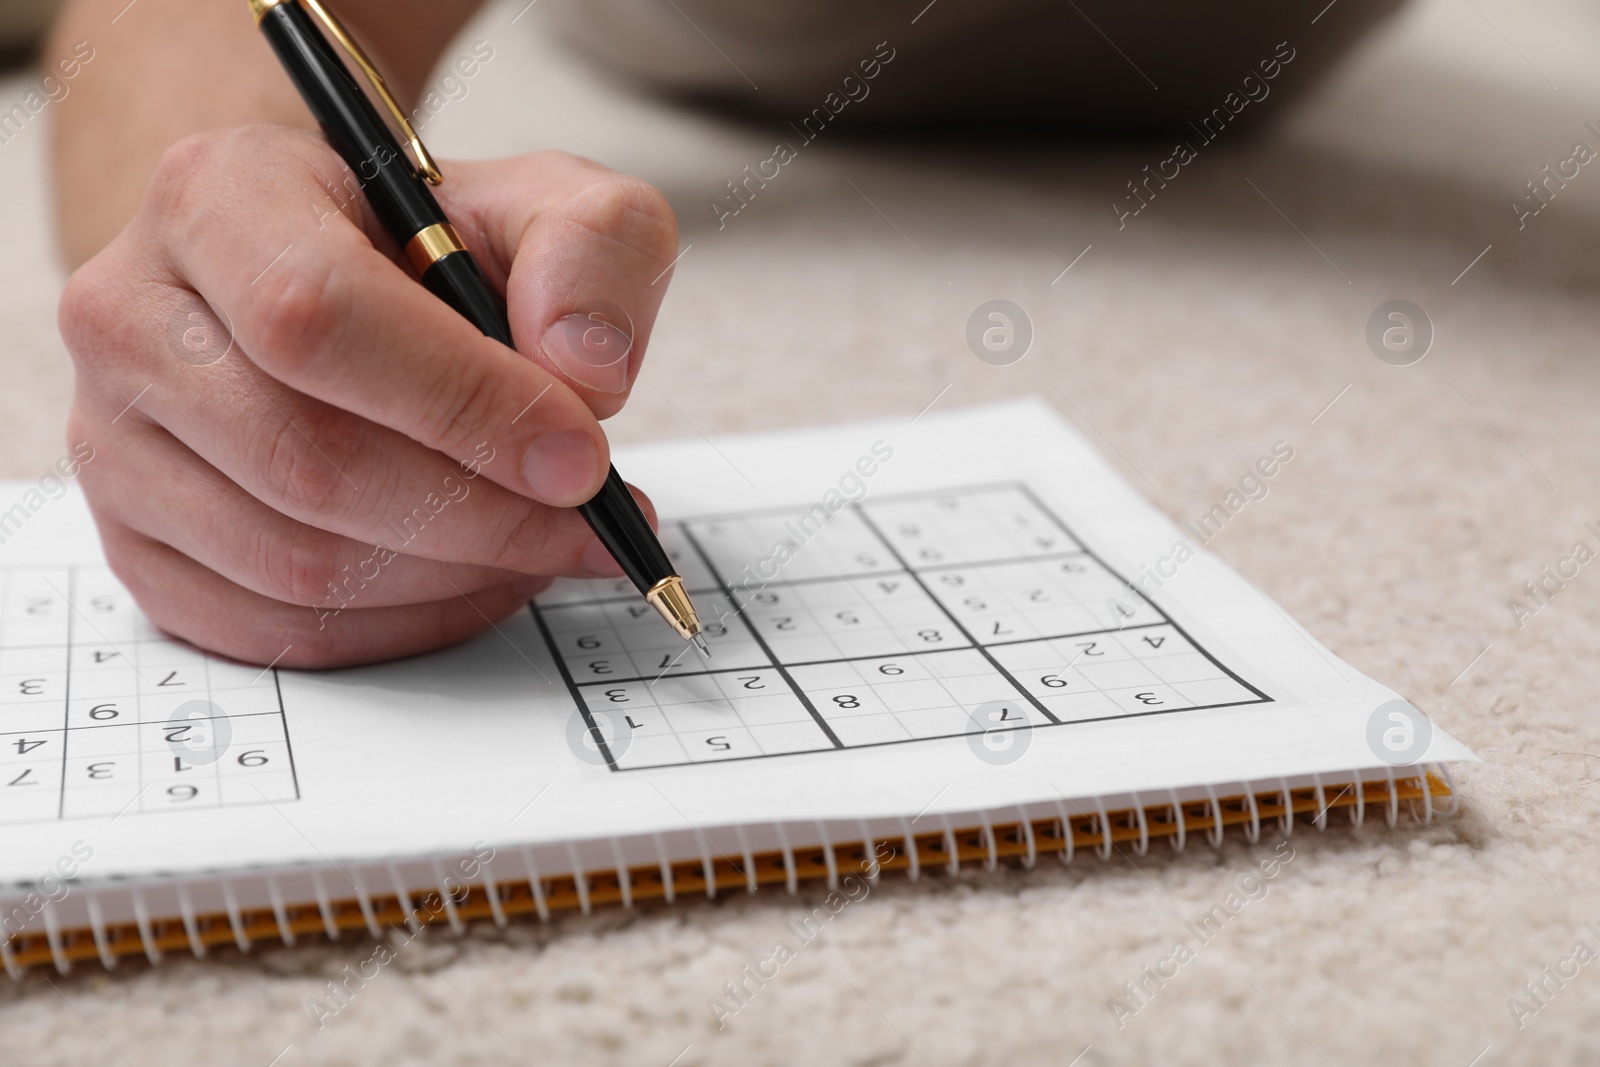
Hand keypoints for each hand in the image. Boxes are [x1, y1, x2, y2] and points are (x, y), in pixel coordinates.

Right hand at [58, 126, 679, 667]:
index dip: (462, 404)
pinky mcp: (138, 545)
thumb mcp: (543, 203)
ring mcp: (114, 444)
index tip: (580, 459)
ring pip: (294, 565)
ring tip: (543, 542)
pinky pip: (278, 632)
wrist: (332, 282)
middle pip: (306, 461)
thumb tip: (584, 371)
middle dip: (480, 513)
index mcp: (216, 198)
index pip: (316, 317)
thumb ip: (590, 251)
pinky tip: (476, 578)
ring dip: (453, 576)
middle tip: (587, 522)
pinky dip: (404, 625)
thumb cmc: (432, 245)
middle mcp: (130, 318)